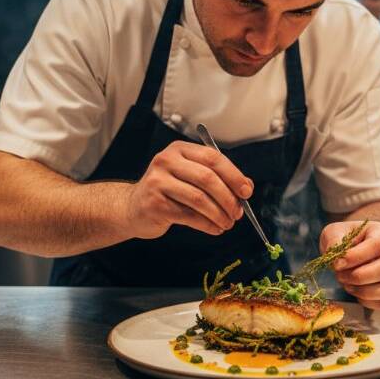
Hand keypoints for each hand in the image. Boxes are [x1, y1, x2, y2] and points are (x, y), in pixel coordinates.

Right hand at [122, 141, 250, 238]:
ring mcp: (158, 182)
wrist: (132, 208)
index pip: (213, 158)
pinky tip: (214, 228)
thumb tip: (246, 186)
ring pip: (199, 199)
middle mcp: (166, 161)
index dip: (234, 175)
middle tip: (238, 212)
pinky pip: (189, 216)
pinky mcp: (154, 204)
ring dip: (219, 214)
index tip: (247, 191)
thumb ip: (217, 177)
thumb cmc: (167, 191)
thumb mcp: (190, 176)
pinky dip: (207, 224)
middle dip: (228, 198)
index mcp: (179, 149)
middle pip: (207, 178)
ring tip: (227, 223)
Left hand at [320, 220, 379, 309]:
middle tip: (340, 275)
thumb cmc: (342, 238)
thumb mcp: (334, 232)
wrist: (347, 249)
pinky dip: (366, 301)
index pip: (376, 245)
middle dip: (358, 276)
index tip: (337, 264)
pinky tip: (354, 291)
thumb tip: (338, 261)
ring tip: (347, 284)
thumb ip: (334, 242)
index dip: (355, 257)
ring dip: (364, 291)